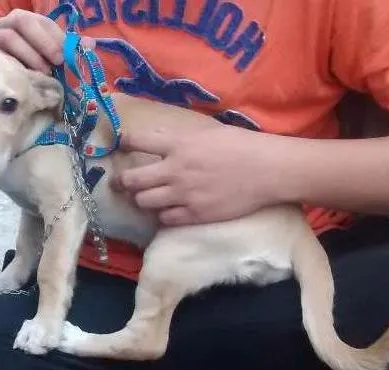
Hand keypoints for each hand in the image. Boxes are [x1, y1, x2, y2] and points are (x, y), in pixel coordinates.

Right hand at [0, 9, 93, 73]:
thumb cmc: (29, 74)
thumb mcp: (51, 63)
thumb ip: (69, 52)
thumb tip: (91, 45)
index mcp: (27, 25)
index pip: (43, 22)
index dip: (57, 37)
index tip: (69, 54)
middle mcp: (7, 26)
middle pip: (23, 21)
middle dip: (44, 41)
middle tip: (59, 61)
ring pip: (8, 36)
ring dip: (29, 54)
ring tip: (44, 72)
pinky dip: (10, 63)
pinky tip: (23, 76)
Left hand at [115, 123, 278, 225]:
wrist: (267, 171)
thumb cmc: (241, 145)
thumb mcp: (208, 131)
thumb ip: (181, 137)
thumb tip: (160, 138)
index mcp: (178, 144)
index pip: (137, 141)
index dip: (124, 141)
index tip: (121, 143)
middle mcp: (174, 170)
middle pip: (132, 180)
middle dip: (123, 181)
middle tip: (123, 183)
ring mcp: (183, 195)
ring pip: (144, 202)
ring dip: (143, 199)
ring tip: (148, 197)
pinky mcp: (195, 215)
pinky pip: (165, 219)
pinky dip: (164, 215)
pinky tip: (170, 210)